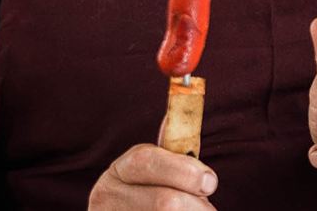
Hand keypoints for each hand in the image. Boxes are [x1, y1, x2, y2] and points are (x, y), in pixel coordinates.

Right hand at [88, 143, 217, 209]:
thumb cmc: (147, 202)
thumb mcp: (153, 176)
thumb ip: (169, 156)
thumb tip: (176, 114)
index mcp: (118, 172)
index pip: (146, 160)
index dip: (183, 169)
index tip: (210, 182)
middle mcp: (106, 198)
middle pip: (164, 201)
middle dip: (196, 206)